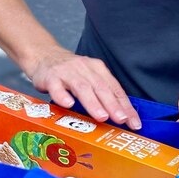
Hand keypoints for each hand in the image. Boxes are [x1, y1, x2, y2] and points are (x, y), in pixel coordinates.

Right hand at [25, 48, 140, 129]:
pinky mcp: (50, 77)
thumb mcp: (89, 77)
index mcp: (97, 69)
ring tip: (101, 117)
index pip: (115, 89)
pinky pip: (56, 87)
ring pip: (81, 87)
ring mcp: (66, 72)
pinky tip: (68, 104)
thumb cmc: (70, 71)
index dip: (125, 106)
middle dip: (112, 105)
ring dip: (93, 103)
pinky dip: (62, 96)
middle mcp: (84, 69)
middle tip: (121, 119)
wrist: (44, 55)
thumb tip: (121, 117)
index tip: (134, 122)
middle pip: (101, 87)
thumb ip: (102, 94)